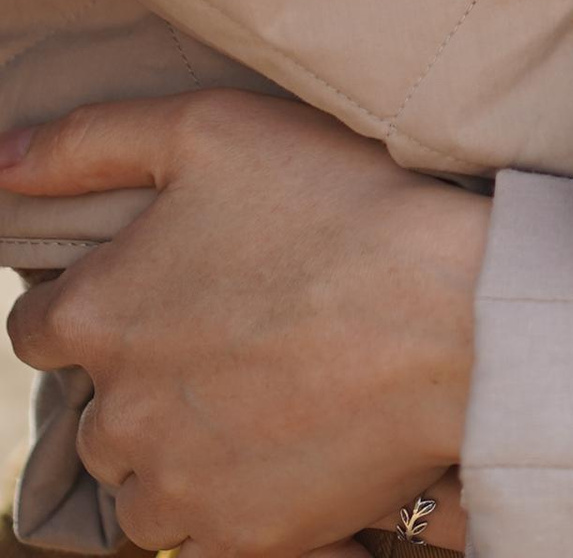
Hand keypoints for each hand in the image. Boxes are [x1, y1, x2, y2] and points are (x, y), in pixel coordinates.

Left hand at [0, 93, 483, 557]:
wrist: (454, 317)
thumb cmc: (336, 207)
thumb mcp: (212, 129)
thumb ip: (92, 143)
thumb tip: (2, 162)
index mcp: (96, 316)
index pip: (38, 327)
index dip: (98, 298)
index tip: (162, 285)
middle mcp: (115, 416)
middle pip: (96, 409)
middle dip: (143, 377)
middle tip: (231, 330)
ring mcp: (176, 487)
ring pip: (142, 480)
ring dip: (179, 446)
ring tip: (262, 391)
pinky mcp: (239, 541)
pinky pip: (204, 532)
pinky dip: (232, 498)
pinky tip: (289, 443)